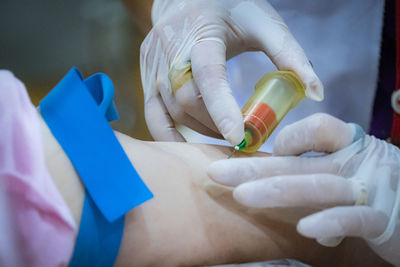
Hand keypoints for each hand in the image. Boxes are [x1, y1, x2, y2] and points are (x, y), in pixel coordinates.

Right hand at [140, 0, 322, 144]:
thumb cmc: (230, 8)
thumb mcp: (264, 24)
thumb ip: (290, 56)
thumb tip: (317, 93)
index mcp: (202, 33)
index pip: (209, 75)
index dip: (222, 108)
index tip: (240, 136)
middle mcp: (171, 50)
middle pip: (188, 100)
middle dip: (215, 124)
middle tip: (242, 138)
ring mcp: (154, 65)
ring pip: (171, 110)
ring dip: (199, 130)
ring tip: (223, 136)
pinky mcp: (147, 76)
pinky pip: (152, 114)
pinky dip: (169, 134)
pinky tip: (188, 147)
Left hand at [207, 113, 399, 264]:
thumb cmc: (376, 185)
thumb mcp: (349, 167)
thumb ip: (316, 165)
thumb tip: (271, 169)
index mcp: (349, 144)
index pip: (317, 128)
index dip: (288, 138)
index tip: (265, 153)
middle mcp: (356, 161)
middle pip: (300, 161)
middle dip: (254, 168)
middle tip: (216, 173)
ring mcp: (370, 188)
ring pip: (319, 186)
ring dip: (278, 191)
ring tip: (242, 197)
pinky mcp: (383, 218)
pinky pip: (353, 219)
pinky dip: (329, 222)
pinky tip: (304, 229)